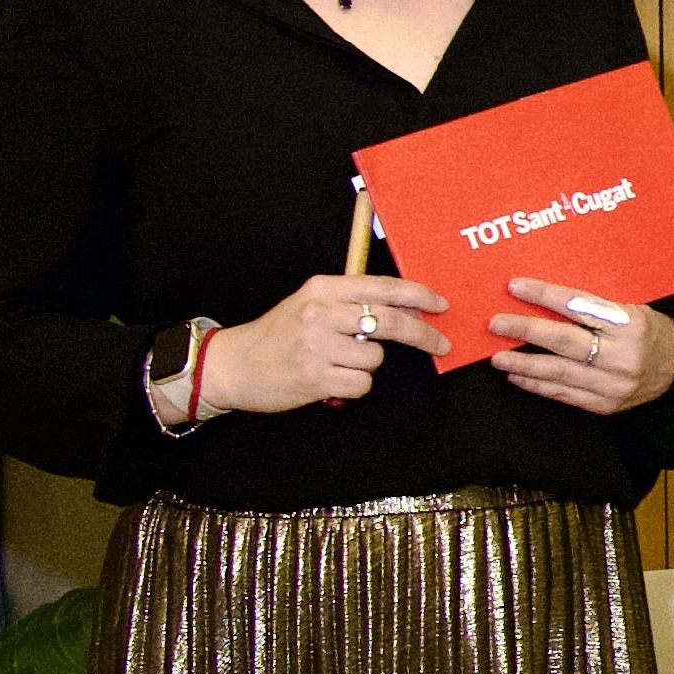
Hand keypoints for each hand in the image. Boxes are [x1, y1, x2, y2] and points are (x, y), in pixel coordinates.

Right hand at [202, 272, 447, 413]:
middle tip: (440, 343)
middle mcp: (319, 313)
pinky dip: (353, 386)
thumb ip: (352, 303)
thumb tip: (407, 306)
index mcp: (322, 289)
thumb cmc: (278, 335)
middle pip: (390, 322)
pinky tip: (330, 380)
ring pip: (376, 358)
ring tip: (337, 363)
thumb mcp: (310, 304)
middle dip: (423, 334)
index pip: (381, 287)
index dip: (418, 295)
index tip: (440, 305)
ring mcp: (316, 346)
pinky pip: (362, 384)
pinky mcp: (315, 377)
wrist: (233, 365)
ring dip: (366, 366)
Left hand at [491, 276, 673, 415]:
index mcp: (629, 324)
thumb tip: (543, 297)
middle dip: (524, 331)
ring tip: (497, 357)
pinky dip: (538, 385)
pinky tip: (518, 376)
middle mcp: (621, 356)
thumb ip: (593, 306)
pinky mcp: (606, 405)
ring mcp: (613, 384)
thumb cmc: (649, 332)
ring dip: (522, 364)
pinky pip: (563, 394)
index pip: (578, 306)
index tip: (515, 287)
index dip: (543, 295)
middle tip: (496, 324)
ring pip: (558, 372)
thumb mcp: (631, 309)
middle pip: (563, 341)